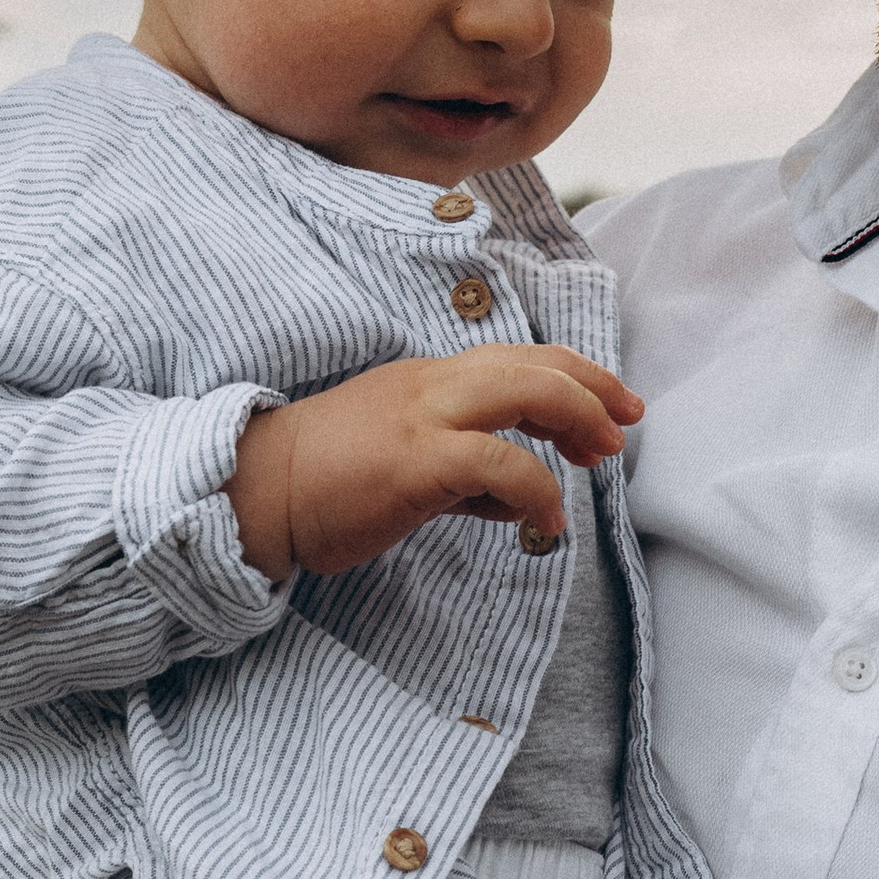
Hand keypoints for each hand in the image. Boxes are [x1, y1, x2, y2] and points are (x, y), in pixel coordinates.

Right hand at [228, 348, 639, 579]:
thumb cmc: (324, 485)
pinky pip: (497, 462)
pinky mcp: (413, 461)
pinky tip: (547, 521)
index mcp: (430, 380)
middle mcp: (432, 385)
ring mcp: (422, 417)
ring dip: (577, 419)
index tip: (613, 407)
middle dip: (594, 389)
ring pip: (524, 389)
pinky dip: (537, 489)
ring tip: (600, 460)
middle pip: (535, 362)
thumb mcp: (406, 465)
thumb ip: (463, 473)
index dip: (577, 376)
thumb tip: (515, 496)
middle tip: (625, 425)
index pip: (518, 357)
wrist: (253, 493)